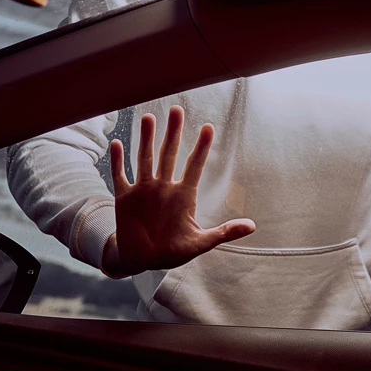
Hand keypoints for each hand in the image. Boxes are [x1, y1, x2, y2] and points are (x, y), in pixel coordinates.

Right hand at [103, 106, 254, 276]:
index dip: (202, 148)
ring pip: (145, 158)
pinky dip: (118, 161)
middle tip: (177, 109)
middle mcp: (163, 188)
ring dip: (147, 139)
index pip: (194, 166)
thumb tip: (252, 226)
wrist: (142, 261)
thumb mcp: (200, 243)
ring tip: (150, 118)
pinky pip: (120, 175)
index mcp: (183, 196)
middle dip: (173, 133)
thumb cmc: (172, 251)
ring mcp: (143, 190)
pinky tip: (117, 143)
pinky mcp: (124, 198)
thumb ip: (224, 232)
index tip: (209, 128)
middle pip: (169, 154)